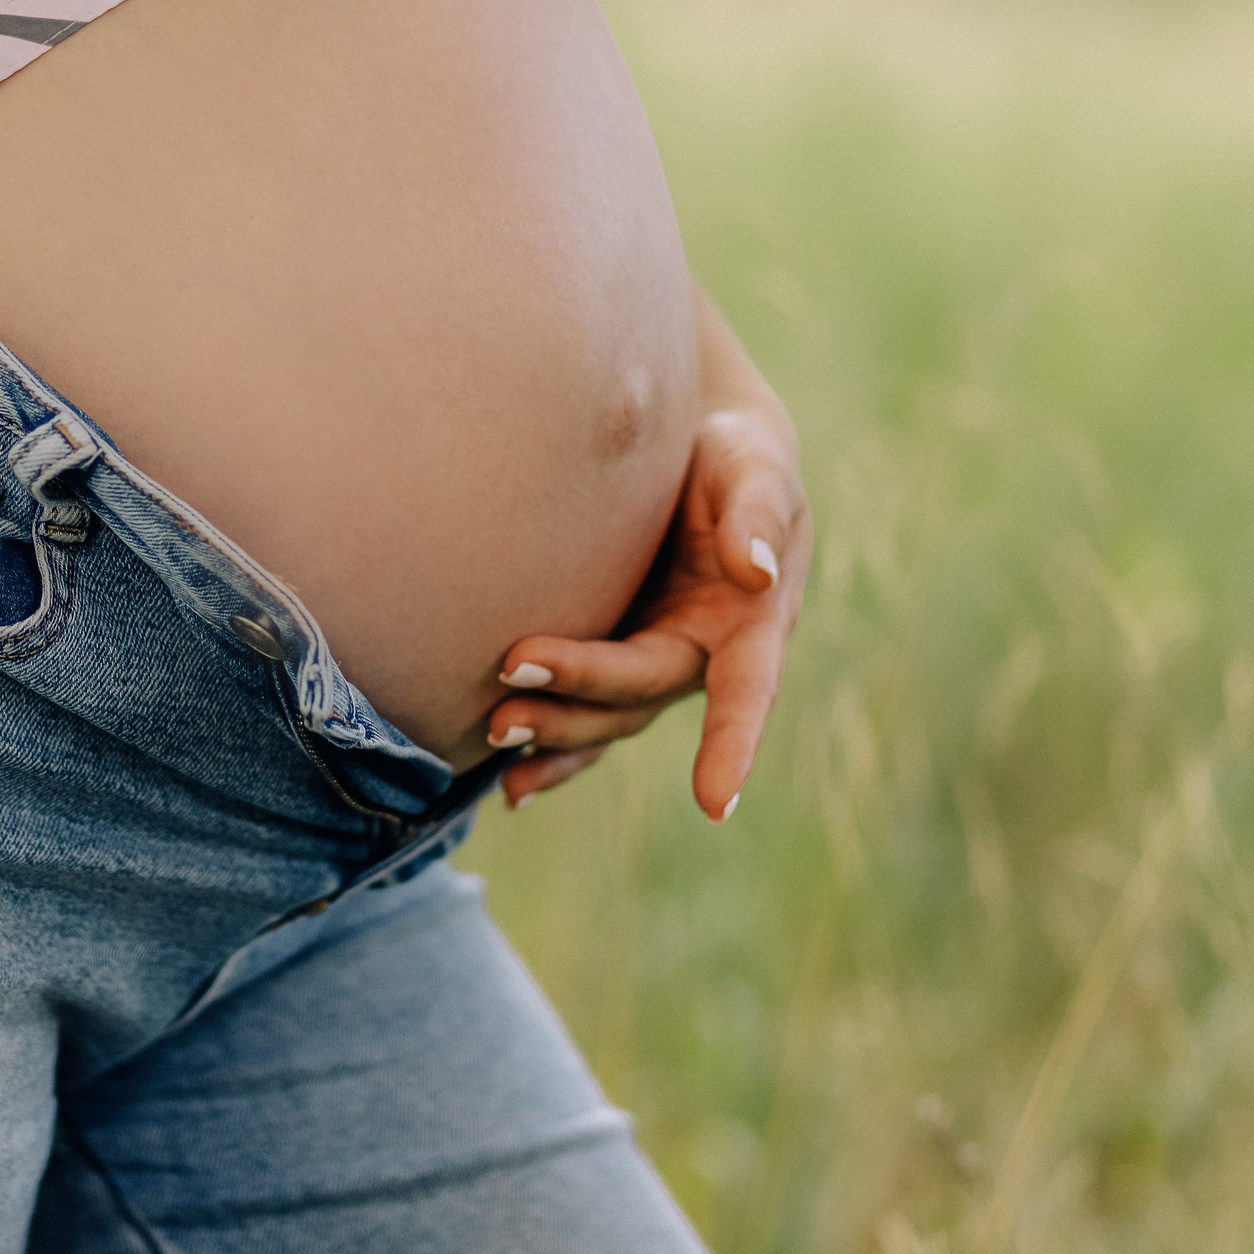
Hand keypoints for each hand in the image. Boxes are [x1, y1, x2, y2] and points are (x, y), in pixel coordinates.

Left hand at [488, 406, 810, 819]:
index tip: (716, 803)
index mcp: (751, 625)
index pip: (747, 688)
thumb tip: (755, 571)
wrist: (694, 451)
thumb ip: (759, 514)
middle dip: (581, 691)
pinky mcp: (607, 659)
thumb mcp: (758, 471)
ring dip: (553, 728)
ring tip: (495, 729)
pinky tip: (507, 790)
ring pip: (603, 716)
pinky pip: (580, 719)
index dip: (733, 743)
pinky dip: (548, 754)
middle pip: (639, 691)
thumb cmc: (738, 460)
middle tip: (515, 669)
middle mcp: (698, 657)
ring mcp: (648, 664)